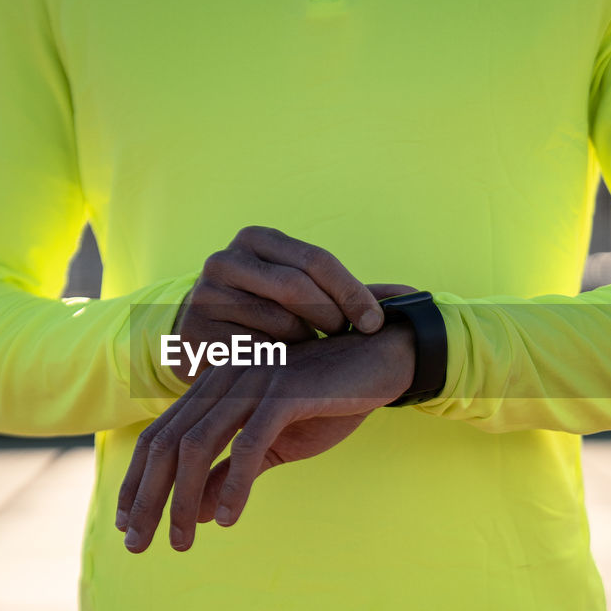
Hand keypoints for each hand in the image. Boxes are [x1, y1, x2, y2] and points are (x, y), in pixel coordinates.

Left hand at [117, 322, 415, 552]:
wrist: (381, 360)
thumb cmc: (327, 400)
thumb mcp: (275, 444)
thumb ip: (234, 471)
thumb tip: (199, 512)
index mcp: (216, 388)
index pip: (160, 436)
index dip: (137, 481)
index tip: (128, 523)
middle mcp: (225, 380)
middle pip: (168, 443)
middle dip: (147, 498)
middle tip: (137, 544)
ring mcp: (252, 381)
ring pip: (198, 445)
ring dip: (183, 499)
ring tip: (181, 541)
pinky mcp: (285, 391)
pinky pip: (249, 443)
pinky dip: (235, 483)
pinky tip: (228, 517)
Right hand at [171, 226, 394, 383]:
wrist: (199, 338)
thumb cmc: (266, 312)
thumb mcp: (302, 292)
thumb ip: (352, 292)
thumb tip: (414, 296)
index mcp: (256, 238)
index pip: (316, 260)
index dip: (352, 292)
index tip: (375, 323)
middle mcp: (226, 259)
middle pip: (296, 288)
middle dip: (331, 317)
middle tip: (346, 339)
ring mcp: (206, 295)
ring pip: (277, 324)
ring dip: (305, 346)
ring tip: (310, 354)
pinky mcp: (196, 334)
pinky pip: (254, 354)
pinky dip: (278, 366)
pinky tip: (285, 371)